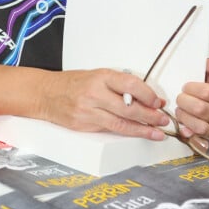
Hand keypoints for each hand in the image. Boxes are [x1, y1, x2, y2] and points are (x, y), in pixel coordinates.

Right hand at [39, 68, 170, 140]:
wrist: (45, 93)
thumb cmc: (72, 83)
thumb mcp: (96, 75)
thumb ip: (118, 85)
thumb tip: (145, 96)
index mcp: (100, 76)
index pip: (130, 85)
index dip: (148, 95)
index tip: (158, 102)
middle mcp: (94, 93)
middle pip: (129, 108)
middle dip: (150, 115)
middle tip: (163, 119)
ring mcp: (88, 111)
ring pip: (121, 123)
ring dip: (142, 129)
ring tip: (156, 132)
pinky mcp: (84, 125)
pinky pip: (110, 130)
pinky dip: (126, 132)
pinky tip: (137, 133)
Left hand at [174, 57, 208, 138]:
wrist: (195, 112)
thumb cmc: (198, 95)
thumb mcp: (202, 79)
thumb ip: (206, 68)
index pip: (208, 92)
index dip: (193, 89)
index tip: (185, 87)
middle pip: (202, 109)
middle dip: (185, 103)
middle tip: (179, 99)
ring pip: (200, 125)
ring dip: (185, 117)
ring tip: (179, 111)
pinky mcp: (205, 139)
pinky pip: (198, 138)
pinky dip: (188, 132)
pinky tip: (183, 127)